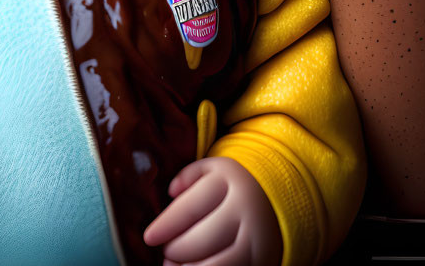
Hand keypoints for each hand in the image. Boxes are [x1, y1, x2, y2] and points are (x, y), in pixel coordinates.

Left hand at [143, 157, 281, 265]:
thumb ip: (187, 176)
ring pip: (221, 263)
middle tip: (166, 252)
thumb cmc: (231, 185)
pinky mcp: (265, 259)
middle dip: (178, 250)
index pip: (190, 208)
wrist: (275, 196)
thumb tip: (171, 192)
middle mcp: (246, 211)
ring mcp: (258, 238)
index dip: (166, 225)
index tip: (149, 238)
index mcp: (229, 183)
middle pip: (203, 239)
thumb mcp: (211, 169)